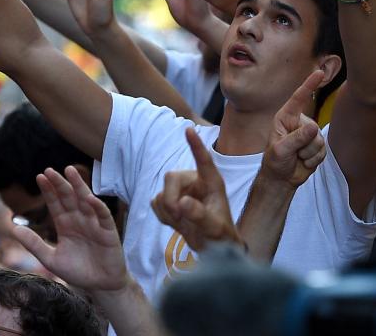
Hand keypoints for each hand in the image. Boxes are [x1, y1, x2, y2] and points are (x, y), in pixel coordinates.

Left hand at [13, 167, 127, 292]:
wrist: (100, 286)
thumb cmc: (77, 272)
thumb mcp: (51, 259)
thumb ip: (34, 244)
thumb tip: (14, 229)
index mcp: (65, 225)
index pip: (55, 203)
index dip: (48, 191)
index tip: (40, 177)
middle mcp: (79, 220)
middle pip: (68, 198)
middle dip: (59, 184)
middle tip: (49, 170)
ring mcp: (94, 223)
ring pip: (85, 200)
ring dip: (78, 186)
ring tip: (70, 171)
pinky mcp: (108, 231)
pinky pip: (102, 215)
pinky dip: (97, 206)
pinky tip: (88, 197)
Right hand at [151, 128, 240, 251]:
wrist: (213, 246)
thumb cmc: (220, 234)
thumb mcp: (214, 228)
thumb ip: (200, 215)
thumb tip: (182, 202)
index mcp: (212, 182)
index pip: (204, 160)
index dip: (196, 145)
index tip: (189, 129)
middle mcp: (195, 182)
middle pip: (171, 177)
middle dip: (169, 198)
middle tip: (177, 216)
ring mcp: (181, 190)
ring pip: (161, 193)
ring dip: (167, 211)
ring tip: (183, 223)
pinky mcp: (170, 200)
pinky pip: (155, 203)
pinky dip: (162, 215)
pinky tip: (176, 222)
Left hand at [262, 70, 326, 187]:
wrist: (281, 179)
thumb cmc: (275, 161)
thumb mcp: (281, 150)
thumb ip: (296, 138)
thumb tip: (314, 127)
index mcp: (286, 118)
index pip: (299, 98)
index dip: (309, 85)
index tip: (319, 72)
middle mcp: (299, 123)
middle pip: (313, 128)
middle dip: (304, 144)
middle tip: (292, 153)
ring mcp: (309, 134)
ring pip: (319, 141)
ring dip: (308, 154)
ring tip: (297, 157)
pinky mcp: (317, 146)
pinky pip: (323, 151)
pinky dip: (313, 160)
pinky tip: (304, 162)